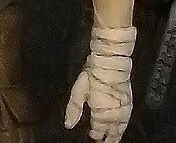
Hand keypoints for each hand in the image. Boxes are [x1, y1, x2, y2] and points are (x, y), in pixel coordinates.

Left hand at [64, 26, 135, 142]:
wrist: (111, 63)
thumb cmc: (93, 74)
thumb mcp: (78, 90)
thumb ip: (74, 108)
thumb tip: (68, 125)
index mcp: (99, 112)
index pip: (98, 130)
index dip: (95, 135)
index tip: (91, 136)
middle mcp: (112, 114)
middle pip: (110, 132)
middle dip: (106, 139)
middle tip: (102, 142)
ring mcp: (123, 109)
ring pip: (120, 128)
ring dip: (116, 135)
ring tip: (112, 140)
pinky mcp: (129, 103)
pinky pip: (127, 120)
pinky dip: (123, 126)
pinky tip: (122, 127)